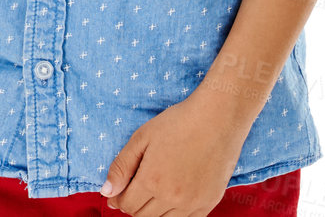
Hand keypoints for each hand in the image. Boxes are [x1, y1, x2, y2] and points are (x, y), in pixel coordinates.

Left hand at [99, 94, 244, 214]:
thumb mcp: (142, 138)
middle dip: (134, 206)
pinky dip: (175, 214)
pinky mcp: (209, 203)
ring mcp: (192, 203)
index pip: (127, 205)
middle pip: (143, 216)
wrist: (217, 118)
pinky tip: (173, 197)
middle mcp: (171, 197)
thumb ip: (122, 167)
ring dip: (154, 212)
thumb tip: (107, 192)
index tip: (119, 192)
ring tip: (154, 193)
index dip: (119, 199)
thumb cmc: (178, 123)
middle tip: (135, 190)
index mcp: (152, 180)